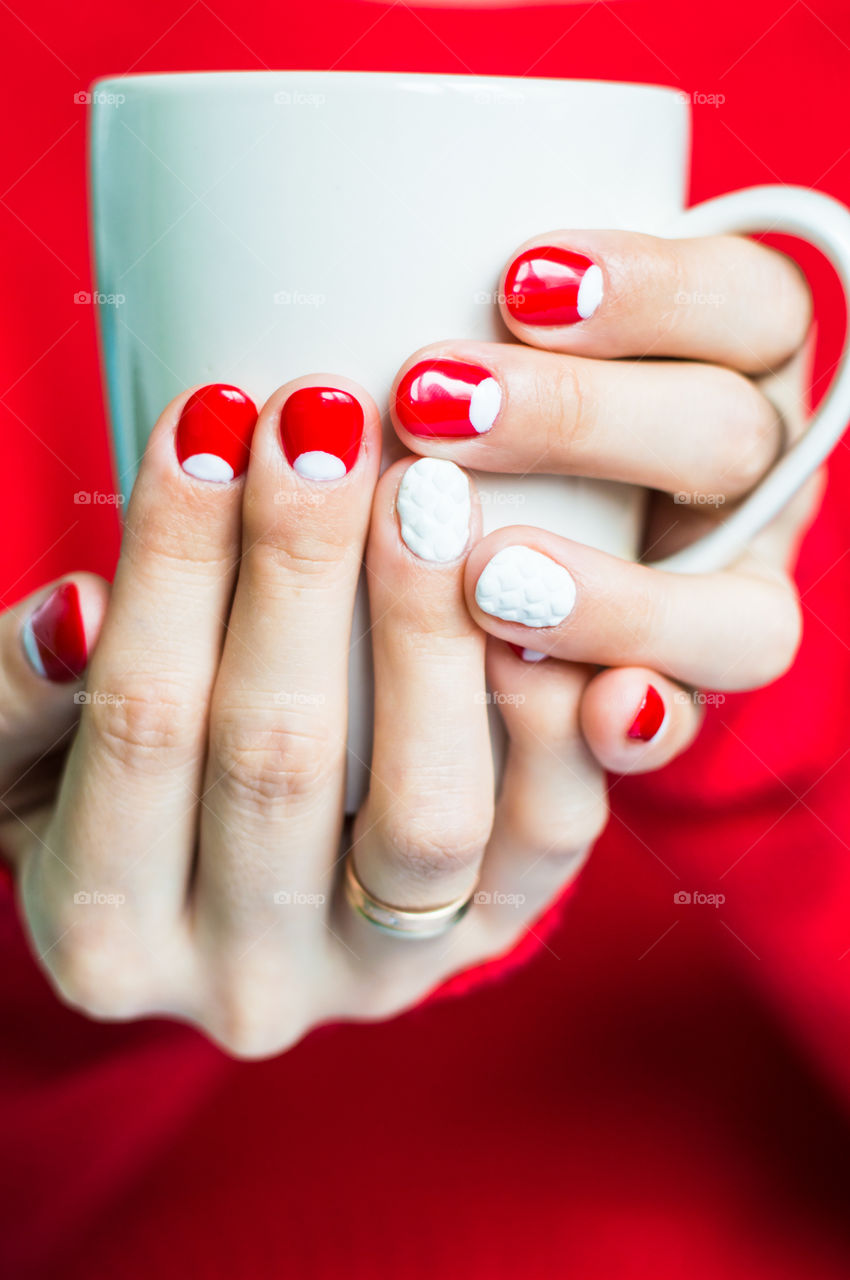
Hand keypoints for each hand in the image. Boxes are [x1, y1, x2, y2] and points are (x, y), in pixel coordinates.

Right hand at [1, 379, 627, 1057]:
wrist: (231, 896)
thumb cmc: (110, 798)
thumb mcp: (23, 758)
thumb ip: (23, 699)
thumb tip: (78, 613)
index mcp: (108, 939)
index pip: (140, 730)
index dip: (174, 567)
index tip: (211, 417)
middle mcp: (250, 983)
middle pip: (279, 762)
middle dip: (298, 573)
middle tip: (322, 422)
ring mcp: (385, 973)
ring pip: (427, 812)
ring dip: (428, 634)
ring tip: (427, 492)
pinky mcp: (496, 937)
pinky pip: (549, 834)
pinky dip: (557, 716)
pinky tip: (536, 591)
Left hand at [388, 228, 817, 753]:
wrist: (472, 581)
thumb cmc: (459, 424)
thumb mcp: (459, 353)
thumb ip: (445, 328)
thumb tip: (318, 350)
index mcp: (721, 367)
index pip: (745, 300)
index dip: (655, 287)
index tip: (514, 281)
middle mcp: (740, 487)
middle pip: (726, 440)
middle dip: (584, 420)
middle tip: (432, 406)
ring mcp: (725, 600)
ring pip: (744, 609)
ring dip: (622, 598)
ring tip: (488, 579)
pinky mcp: (680, 698)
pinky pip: (691, 720)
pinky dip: (645, 719)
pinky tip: (594, 711)